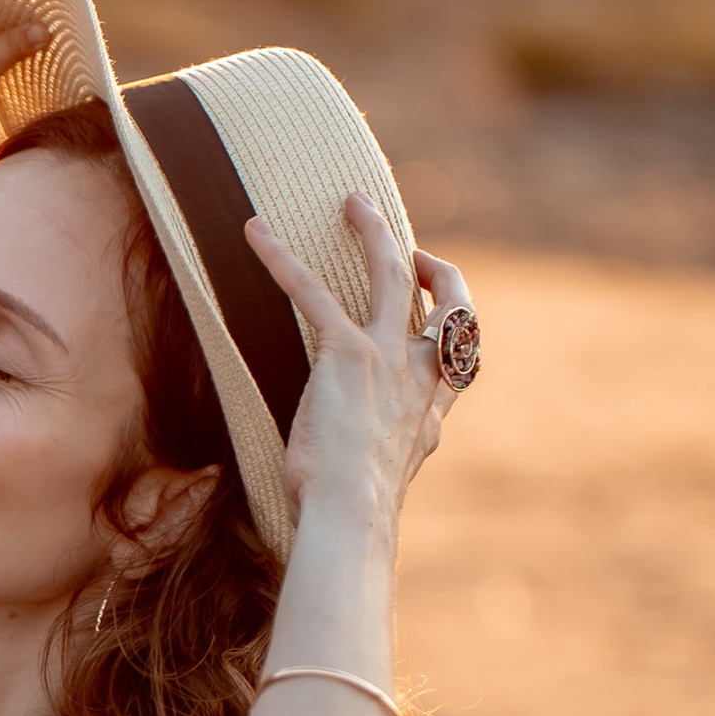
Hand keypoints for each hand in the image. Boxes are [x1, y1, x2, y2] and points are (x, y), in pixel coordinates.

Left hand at [245, 195, 474, 521]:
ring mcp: (388, 356)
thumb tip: (367, 479)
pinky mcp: (347, 353)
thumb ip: (383, 461)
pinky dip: (280, 259)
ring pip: (390, 272)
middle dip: (426, 262)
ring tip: (353, 201)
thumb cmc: (357, 512)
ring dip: (373, 230)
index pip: (458, 351)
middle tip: (405, 242)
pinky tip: (256, 235)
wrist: (353, 514)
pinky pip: (312, 291)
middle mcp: (421, 372)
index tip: (437, 303)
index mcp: (432, 407)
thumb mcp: (383, 482)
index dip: (453, 320)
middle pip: (443, 296)